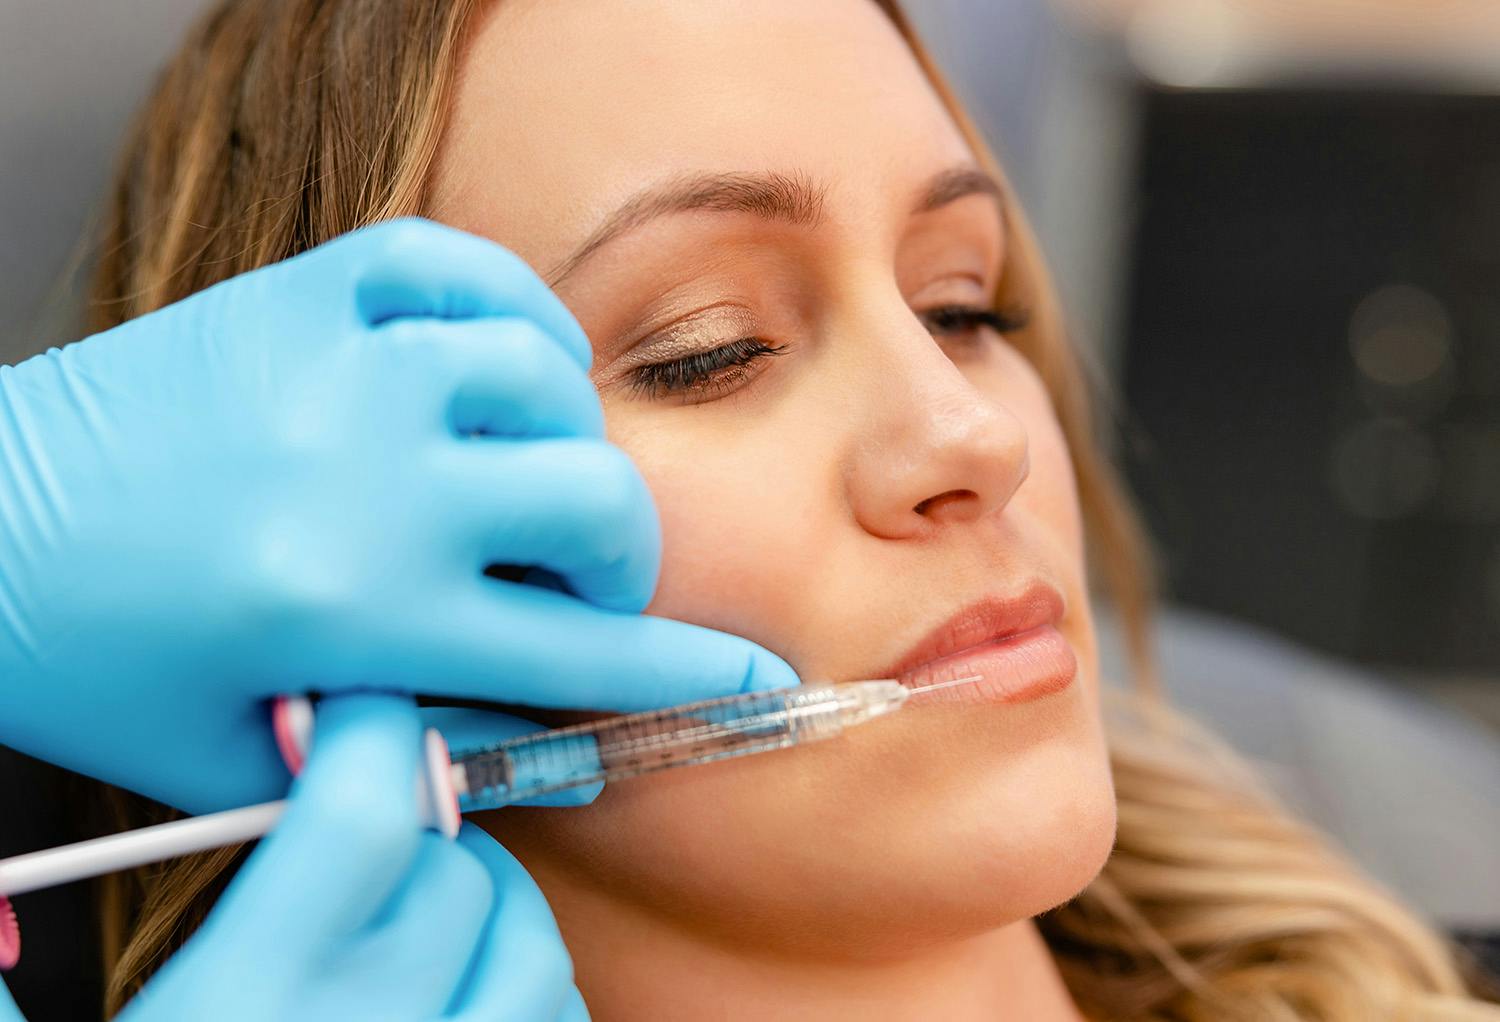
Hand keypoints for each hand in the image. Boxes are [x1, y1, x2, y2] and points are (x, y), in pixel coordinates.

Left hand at [0, 218, 797, 812]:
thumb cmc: (109, 662)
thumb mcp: (261, 755)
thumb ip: (424, 755)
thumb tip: (568, 752)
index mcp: (356, 613)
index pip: (581, 654)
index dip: (691, 678)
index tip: (761, 682)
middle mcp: (367, 483)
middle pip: (600, 506)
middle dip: (620, 559)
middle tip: (576, 577)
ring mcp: (342, 370)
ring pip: (547, 382)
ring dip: (561, 441)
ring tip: (519, 472)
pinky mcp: (307, 293)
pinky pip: (466, 270)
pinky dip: (511, 317)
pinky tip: (501, 366)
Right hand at [114, 695, 584, 1021]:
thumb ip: (13, 992)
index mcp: (238, 1012)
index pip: (362, 813)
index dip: (369, 737)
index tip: (354, 718)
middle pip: (457, 876)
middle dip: (422, 844)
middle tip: (372, 855)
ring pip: (533, 949)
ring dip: (489, 920)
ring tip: (422, 932)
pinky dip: (526, 1003)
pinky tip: (461, 1011)